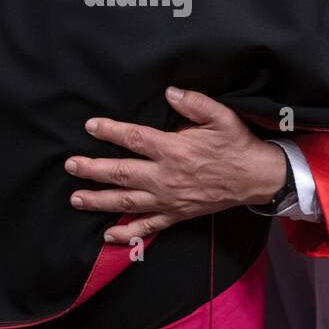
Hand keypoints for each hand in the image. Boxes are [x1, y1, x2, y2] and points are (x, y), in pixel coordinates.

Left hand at [64, 86, 285, 244]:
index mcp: (174, 150)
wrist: (258, 178)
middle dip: (92, 169)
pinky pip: (147, 228)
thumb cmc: (237, 145)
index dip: (110, 131)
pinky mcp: (177, 215)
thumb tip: (169, 92)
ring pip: (126, 202)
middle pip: (121, 173)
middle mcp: (166, 177)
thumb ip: (194, 103)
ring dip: (99, 201)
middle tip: (70, 165)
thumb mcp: (222, 117)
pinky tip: (107, 236)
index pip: (134, 139)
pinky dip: (127, 234)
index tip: (90, 126)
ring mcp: (170, 200)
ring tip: (75, 199)